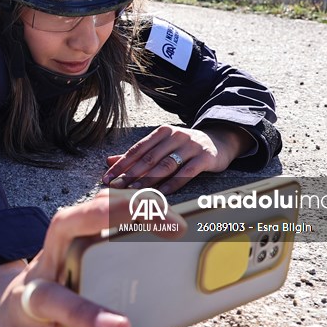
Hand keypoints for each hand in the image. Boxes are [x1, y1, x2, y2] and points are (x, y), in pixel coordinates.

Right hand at [0, 191, 182, 326]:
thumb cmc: (62, 305)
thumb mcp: (100, 309)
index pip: (98, 210)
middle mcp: (49, 264)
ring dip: (86, 311)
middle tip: (165, 226)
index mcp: (70, 246)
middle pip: (67, 226)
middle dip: (108, 219)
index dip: (133, 206)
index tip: (175, 217)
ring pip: (54, 297)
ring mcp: (32, 300)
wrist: (0, 323)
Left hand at [103, 124, 250, 193]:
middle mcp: (175, 136)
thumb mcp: (162, 145)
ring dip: (148, 180)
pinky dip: (173, 183)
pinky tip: (161, 193)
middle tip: (116, 188)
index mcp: (162, 132)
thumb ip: (138, 154)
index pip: (137, 149)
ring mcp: (191, 146)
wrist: (218, 142)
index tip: (107, 178)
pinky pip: (186, 173)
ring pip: (166, 165)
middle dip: (130, 175)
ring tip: (134, 192)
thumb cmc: (185, 147)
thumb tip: (109, 160)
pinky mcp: (204, 157)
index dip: (121, 164)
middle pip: (149, 158)